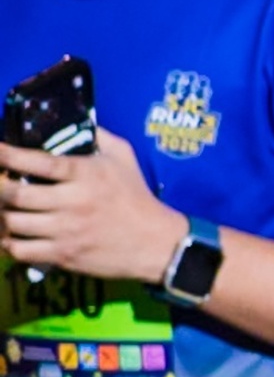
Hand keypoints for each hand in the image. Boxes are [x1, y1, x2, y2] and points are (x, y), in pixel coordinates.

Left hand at [0, 126, 179, 286]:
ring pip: (14, 223)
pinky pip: (22, 251)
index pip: (37, 162)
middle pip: (16, 195)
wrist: (155, 242)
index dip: (8, 155)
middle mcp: (72, 202)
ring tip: (3, 209)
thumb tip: (80, 120)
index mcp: (84, 174)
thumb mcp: (124, 157)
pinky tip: (9, 237)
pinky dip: (8, 244)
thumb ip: (100, 137)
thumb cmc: (137, 197)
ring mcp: (65, 231)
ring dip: (2, 216)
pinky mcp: (64, 255)